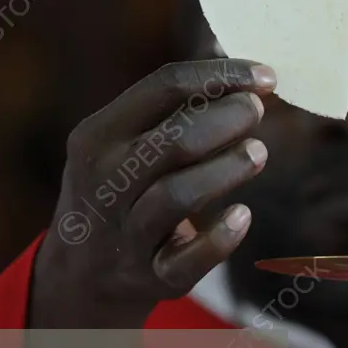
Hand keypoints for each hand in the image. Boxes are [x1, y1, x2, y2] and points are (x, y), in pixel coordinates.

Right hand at [30, 59, 276, 333]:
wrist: (81, 273)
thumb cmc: (122, 187)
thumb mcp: (123, 142)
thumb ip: (175, 107)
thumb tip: (245, 71)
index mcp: (99, 135)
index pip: (163, 87)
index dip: (220, 75)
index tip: (266, 76)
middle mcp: (106, 181)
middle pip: (174, 141)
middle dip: (226, 119)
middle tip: (257, 111)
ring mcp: (125, 232)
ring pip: (177, 196)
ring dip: (226, 170)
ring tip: (258, 152)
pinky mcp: (150, 276)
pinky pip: (185, 261)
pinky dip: (218, 240)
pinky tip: (243, 215)